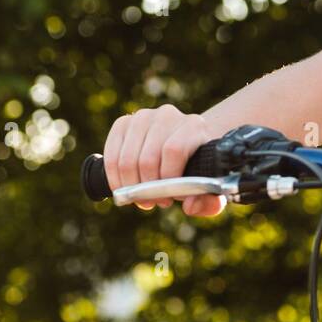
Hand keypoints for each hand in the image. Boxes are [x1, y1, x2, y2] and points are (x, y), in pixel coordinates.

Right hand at [102, 104, 226, 216]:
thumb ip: (210, 202)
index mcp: (193, 126)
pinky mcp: (123, 123)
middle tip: (153, 202)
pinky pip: (110, 156)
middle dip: (147, 189)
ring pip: (127, 160)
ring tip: (141, 197)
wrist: (184, 143)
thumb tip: (188, 206)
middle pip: (147, 158)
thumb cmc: (197, 167)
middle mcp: (167, 115)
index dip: (167, 179)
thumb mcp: (210, 186)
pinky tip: (124, 188)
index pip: (173, 150)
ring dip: (130, 186)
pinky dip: (114, 178)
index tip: (170, 198)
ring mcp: (143, 117)